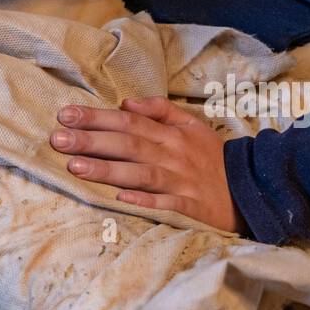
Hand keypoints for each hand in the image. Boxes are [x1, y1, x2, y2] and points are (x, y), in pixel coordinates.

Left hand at [49, 96, 244, 233]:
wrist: (252, 188)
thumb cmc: (211, 158)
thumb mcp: (192, 126)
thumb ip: (160, 110)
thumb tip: (127, 102)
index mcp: (171, 134)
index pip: (128, 122)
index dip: (97, 118)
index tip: (66, 115)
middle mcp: (173, 155)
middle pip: (128, 145)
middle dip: (92, 140)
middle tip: (58, 138)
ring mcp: (181, 181)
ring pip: (140, 173)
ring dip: (108, 170)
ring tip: (75, 166)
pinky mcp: (189, 207)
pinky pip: (165, 203)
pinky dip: (144, 200)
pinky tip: (119, 198)